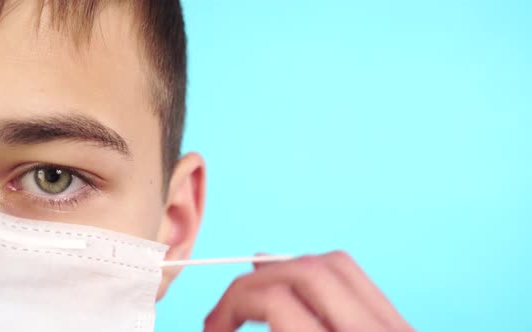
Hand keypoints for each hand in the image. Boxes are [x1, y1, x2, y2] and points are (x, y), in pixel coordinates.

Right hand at [204, 251, 413, 331]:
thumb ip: (278, 330)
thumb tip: (224, 322)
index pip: (277, 302)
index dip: (233, 303)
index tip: (215, 327)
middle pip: (308, 269)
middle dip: (255, 280)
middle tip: (229, 311)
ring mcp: (397, 326)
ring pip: (337, 263)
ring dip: (288, 270)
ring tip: (259, 293)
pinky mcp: (403, 325)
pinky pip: (356, 281)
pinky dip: (319, 276)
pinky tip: (299, 292)